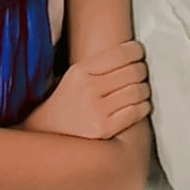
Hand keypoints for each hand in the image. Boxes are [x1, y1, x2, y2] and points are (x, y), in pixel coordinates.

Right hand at [24, 40, 150, 139]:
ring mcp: (97, 110)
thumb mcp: (70, 78)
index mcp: (80, 71)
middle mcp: (89, 88)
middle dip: (142, 70)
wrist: (45, 138)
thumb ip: (95, 67)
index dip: (137, 51)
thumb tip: (127, 56)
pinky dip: (143, 107)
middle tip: (141, 72)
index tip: (139, 53)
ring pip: (138, 90)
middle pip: (134, 71)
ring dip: (145, 90)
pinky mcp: (105, 129)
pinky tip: (139, 106)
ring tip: (140, 90)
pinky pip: (137, 111)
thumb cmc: (60, 108)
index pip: (121, 53)